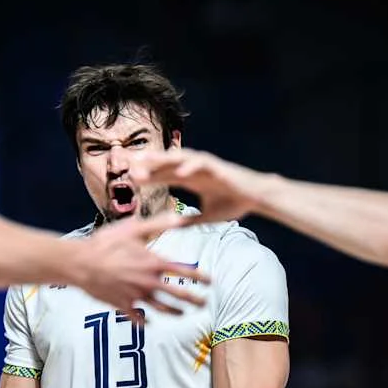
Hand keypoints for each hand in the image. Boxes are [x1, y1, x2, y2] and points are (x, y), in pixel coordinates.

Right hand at [77, 212, 208, 320]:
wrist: (81, 263)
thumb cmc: (105, 243)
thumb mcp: (133, 229)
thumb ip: (157, 224)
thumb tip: (179, 217)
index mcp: (153, 263)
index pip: (184, 271)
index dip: (200, 277)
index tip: (210, 281)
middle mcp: (148, 282)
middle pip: (178, 295)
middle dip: (194, 300)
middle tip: (203, 303)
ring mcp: (136, 296)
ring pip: (161, 309)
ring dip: (175, 312)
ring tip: (183, 314)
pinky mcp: (123, 305)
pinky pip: (137, 317)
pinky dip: (144, 321)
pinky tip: (148, 323)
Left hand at [129, 148, 263, 222]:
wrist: (256, 198)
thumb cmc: (234, 203)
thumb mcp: (207, 216)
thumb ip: (190, 220)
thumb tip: (173, 228)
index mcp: (192, 179)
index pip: (166, 176)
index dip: (150, 177)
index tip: (133, 179)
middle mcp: (196, 170)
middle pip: (169, 165)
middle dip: (151, 165)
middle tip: (131, 166)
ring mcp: (207, 166)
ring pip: (181, 159)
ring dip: (165, 159)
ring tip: (148, 160)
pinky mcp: (219, 167)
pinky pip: (203, 165)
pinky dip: (191, 167)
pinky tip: (179, 172)